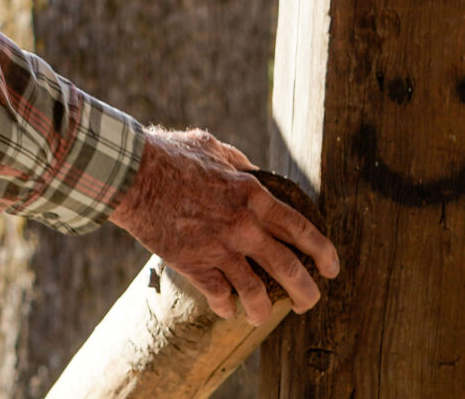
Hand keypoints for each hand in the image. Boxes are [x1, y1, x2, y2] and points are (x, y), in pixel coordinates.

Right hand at [107, 127, 339, 325]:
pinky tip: (225, 309)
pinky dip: (225, 307)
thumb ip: (236, 161)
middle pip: (290, 269)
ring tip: (261, 317)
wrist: (132, 175)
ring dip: (263, 310)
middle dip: (306, 292)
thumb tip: (250, 169)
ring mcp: (220, 248)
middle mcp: (244, 226)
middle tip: (308, 303)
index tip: (331, 267)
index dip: (324, 252)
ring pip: (257, 293)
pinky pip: (219, 296)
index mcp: (252, 195)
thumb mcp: (211, 147)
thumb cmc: (169, 155)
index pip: (301, 229)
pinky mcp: (195, 265)